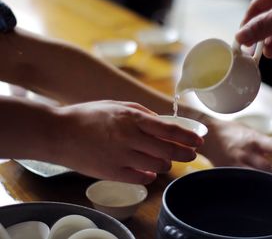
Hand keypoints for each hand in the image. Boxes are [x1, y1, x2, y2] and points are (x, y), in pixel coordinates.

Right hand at [50, 100, 202, 183]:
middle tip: (191, 154)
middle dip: (184, 153)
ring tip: (166, 161)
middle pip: (167, 150)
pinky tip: (149, 172)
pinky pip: (140, 178)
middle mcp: (129, 137)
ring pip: (157, 166)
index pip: (168, 130)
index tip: (199, 141)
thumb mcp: (117, 105)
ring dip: (166, 164)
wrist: (59, 133)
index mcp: (131, 118)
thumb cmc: (89, 116)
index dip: (187, 137)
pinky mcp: (112, 173)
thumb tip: (162, 123)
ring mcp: (121, 157)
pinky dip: (149, 176)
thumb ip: (142, 113)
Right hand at [198, 119, 271, 188]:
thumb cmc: (232, 131)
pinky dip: (256, 190)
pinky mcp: (229, 172)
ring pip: (259, 179)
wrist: (207, 135)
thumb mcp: (251, 133)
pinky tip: (265, 198)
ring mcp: (237, 164)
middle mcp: (247, 151)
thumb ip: (266, 144)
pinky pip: (245, 183)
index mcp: (255, 139)